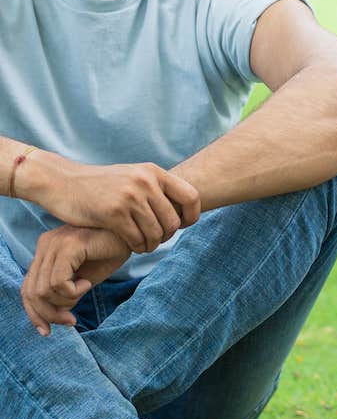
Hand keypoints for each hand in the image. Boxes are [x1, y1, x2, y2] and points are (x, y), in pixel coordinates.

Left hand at [21, 225, 130, 335]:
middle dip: (50, 314)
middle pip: (32, 292)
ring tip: (85, 289)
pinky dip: (73, 291)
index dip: (35, 313)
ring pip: (44, 290)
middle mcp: (46, 244)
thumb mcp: (84, 278)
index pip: (28, 288)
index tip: (47, 331)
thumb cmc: (111, 253)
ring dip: (66, 301)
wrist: (133, 234)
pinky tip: (87, 282)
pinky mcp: (68, 245)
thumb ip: (65, 294)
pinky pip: (59, 282)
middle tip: (71, 321)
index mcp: (46, 250)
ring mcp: (55, 243)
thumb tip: (55, 316)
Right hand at [36, 159, 199, 253]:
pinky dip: (136, 247)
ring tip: (143, 245)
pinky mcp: (113, 213)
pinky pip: (137, 239)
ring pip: (156, 233)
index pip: (192, 196)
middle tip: (156, 239)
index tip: (181, 226)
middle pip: (173, 221)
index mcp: (153, 172)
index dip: (192, 216)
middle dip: (167, 236)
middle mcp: (145, 181)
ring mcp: (129, 197)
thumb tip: (186, 207)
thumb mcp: (132, 175)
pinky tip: (130, 245)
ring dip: (151, 245)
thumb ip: (156, 187)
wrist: (63, 182)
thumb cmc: (101, 184)